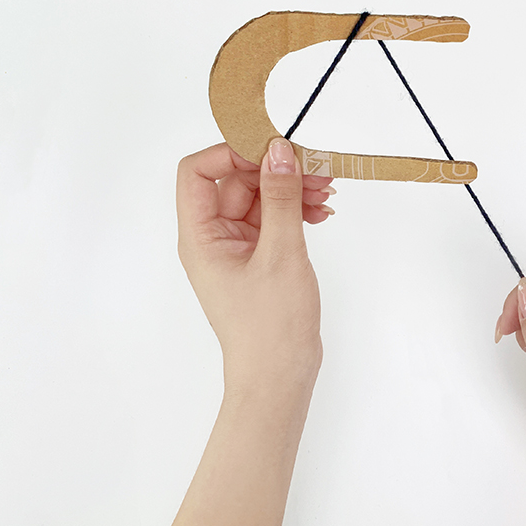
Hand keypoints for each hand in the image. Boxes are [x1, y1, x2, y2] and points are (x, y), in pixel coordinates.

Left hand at [176, 139, 334, 391]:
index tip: (273, 150)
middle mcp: (213, 238)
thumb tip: (279, 150)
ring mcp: (236, 249)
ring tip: (327, 192)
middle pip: (235, 182)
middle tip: (317, 168)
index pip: (198, 172)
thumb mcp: (281, 253)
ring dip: (291, 190)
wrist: (280, 375)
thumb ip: (280, 197)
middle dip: (275, 170)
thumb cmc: (271, 324)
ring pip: (259, 199)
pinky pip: (273, 220)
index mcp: (200, 236)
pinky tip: (321, 213)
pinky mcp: (258, 259)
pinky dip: (296, 211)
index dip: (231, 152)